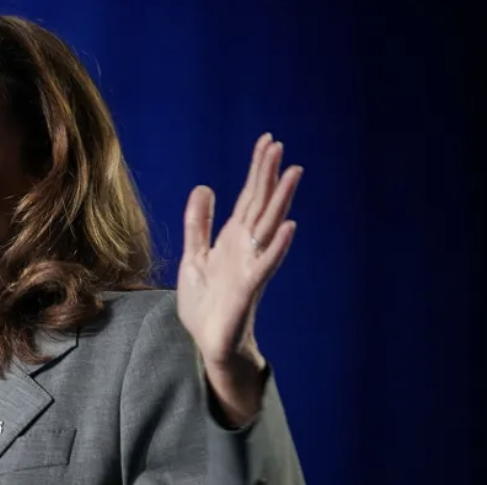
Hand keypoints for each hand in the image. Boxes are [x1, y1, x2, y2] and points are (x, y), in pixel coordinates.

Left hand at [177, 132, 301, 368]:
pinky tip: (290, 227)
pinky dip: (278, 246)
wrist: (208, 341)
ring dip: (281, 200)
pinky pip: (266, 264)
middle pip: (260, 204)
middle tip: (278, 144)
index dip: (256, 170)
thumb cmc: (205, 304)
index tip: (267, 141)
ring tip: (293, 173)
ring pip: (269, 227)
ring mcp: (250, 266)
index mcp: (232, 239)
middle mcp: (245, 248)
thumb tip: (204, 187)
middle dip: (268, 175)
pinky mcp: (249, 288)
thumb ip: (198, 224)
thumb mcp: (194, 257)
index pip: (248, 197)